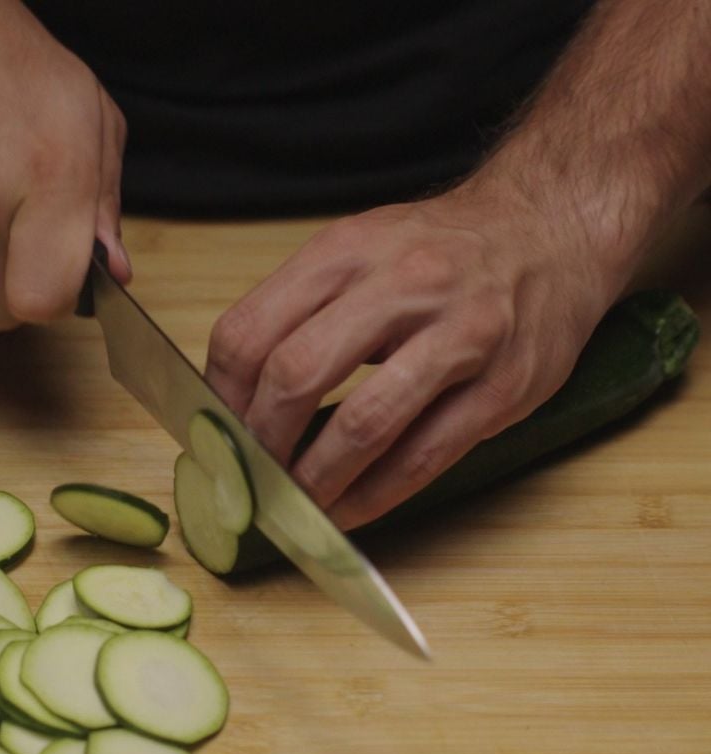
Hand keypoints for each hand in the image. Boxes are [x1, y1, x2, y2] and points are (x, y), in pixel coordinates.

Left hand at [205, 177, 622, 529]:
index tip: (214, 436)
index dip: (220, 399)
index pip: (249, 332)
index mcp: (347, 251)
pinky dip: (374, 496)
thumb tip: (236, 399)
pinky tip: (348, 511)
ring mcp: (461, 335)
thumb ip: (300, 312)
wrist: (553, 227)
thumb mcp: (360, 251)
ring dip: (316, 482)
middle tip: (252, 478)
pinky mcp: (505, 386)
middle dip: (261, 444)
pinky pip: (424, 456)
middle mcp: (402, 284)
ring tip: (296, 507)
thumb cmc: (441, 252)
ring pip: (364, 425)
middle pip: (296, 376)